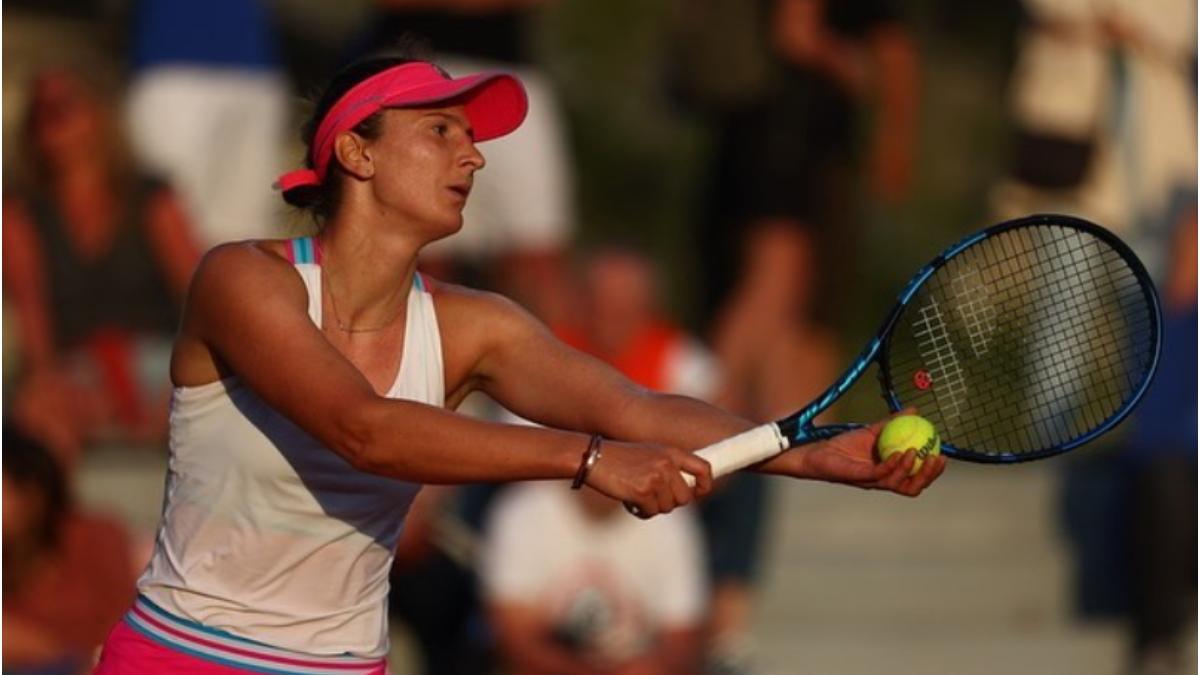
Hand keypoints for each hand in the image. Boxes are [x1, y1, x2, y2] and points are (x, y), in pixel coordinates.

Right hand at [584, 440, 713, 517]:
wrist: (593, 458)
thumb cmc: (620, 458)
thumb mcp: (649, 453)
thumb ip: (668, 467)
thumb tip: (685, 494)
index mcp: (671, 452)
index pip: (703, 468)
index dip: (705, 485)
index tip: (697, 493)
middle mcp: (666, 464)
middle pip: (685, 498)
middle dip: (671, 503)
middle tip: (654, 499)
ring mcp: (655, 478)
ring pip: (667, 507)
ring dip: (653, 507)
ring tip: (637, 497)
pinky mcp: (642, 492)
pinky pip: (651, 512)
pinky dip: (641, 512)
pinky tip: (629, 502)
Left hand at [783, 414, 945, 496]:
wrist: (818, 451)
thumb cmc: (843, 445)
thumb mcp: (872, 431)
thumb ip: (893, 422)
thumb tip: (915, 409)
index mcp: (889, 472)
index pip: (916, 478)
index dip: (932, 472)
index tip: (943, 455)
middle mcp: (883, 481)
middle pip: (913, 487)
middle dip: (928, 476)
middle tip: (936, 458)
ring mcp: (871, 481)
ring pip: (898, 483)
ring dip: (910, 469)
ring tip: (914, 452)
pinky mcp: (858, 478)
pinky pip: (879, 474)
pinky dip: (891, 465)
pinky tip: (897, 453)